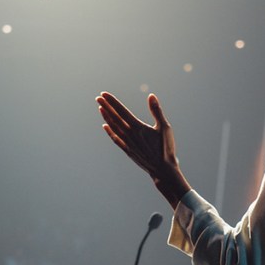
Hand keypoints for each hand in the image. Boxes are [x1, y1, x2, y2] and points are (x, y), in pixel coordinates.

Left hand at [96, 92, 191, 207]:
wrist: (162, 170)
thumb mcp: (165, 127)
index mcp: (138, 127)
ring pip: (113, 127)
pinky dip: (109, 132)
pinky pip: (115, 139)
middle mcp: (129, 134)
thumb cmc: (166, 148)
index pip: (121, 110)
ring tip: (100, 108)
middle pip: (115, 117)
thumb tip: (151, 96)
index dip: (112, 102)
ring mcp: (127, 143)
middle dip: (106, 106)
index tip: (104, 94)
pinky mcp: (127, 150)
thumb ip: (156, 111)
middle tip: (98, 97)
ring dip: (106, 117)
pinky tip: (105, 126)